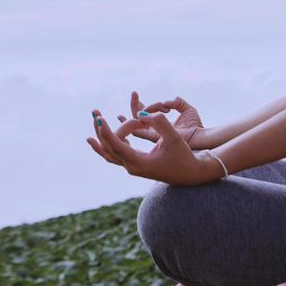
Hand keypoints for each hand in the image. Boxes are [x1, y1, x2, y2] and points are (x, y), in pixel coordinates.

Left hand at [86, 108, 218, 185]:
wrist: (190, 173)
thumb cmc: (184, 156)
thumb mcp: (174, 138)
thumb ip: (160, 124)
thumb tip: (141, 114)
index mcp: (139, 163)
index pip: (116, 146)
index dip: (106, 132)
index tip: (100, 119)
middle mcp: (132, 166)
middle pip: (108, 147)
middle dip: (100, 129)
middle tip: (96, 112)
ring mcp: (131, 166)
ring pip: (108, 151)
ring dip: (100, 135)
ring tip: (95, 117)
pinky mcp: (134, 163)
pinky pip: (114, 153)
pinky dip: (107, 141)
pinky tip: (104, 129)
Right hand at [124, 94, 204, 147]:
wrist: (199, 137)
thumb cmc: (196, 125)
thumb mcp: (187, 109)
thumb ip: (177, 102)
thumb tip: (166, 102)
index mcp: (161, 123)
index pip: (147, 113)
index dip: (142, 104)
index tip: (148, 97)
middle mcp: (155, 129)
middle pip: (138, 117)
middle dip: (135, 104)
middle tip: (134, 93)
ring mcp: (154, 134)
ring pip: (136, 122)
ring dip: (135, 108)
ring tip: (135, 96)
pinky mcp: (154, 138)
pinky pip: (139, 130)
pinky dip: (136, 120)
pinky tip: (140, 111)